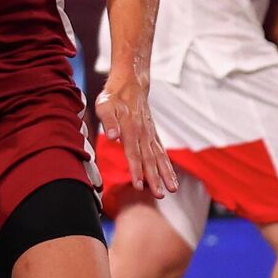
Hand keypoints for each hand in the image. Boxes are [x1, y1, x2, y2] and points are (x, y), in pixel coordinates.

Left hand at [95, 76, 176, 197]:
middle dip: (155, 178)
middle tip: (160, 194)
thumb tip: (112, 136)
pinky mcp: (153, 134)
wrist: (130, 83)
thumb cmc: (113, 97)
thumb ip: (109, 122)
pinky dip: (168, 166)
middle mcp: (142, 133)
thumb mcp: (104, 106)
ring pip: (159, 157)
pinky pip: (162, 152)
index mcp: (130, 129)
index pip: (133, 153)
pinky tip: (172, 178)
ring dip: (166, 174)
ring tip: (172, 190)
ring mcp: (150, 134)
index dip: (136, 170)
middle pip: (149, 159)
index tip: (139, 185)